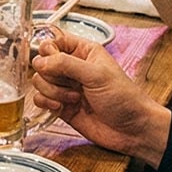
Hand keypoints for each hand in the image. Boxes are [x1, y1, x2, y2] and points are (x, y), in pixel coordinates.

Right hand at [30, 33, 170, 165]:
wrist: (132, 130)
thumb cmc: (125, 98)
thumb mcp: (97, 75)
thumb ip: (66, 64)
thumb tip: (41, 61)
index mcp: (84, 52)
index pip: (54, 41)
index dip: (49, 50)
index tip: (53, 60)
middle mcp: (72, 68)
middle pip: (42, 62)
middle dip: (50, 74)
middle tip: (68, 82)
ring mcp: (66, 87)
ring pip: (39, 81)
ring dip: (51, 91)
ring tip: (73, 98)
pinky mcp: (61, 106)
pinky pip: (40, 99)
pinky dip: (46, 103)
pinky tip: (61, 107)